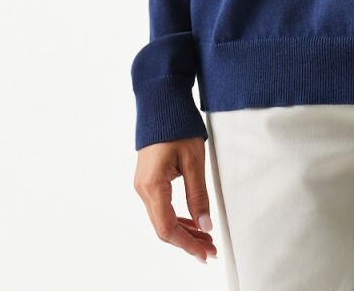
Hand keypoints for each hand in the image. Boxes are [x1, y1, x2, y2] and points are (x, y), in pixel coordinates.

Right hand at [133, 137, 217, 263]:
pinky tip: (192, 221)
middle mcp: (143, 189)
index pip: (168, 228)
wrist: (161, 102)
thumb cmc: (177, 125)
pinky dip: (177, 218)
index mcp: (153, 185)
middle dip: (188, 241)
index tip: (205, 252)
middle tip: (210, 249)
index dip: (187, 244)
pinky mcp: (148, 180)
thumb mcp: (194, 160)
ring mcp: (143, 185)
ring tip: (205, 238)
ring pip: (162, 219)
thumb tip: (205, 223)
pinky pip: (161, 208)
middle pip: (163, 228)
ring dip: (183, 231)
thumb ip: (198, 194)